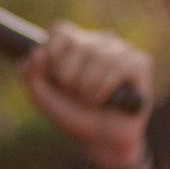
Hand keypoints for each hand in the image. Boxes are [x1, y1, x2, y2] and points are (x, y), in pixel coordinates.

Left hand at [20, 25, 151, 168]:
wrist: (99, 139)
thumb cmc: (71, 113)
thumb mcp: (42, 98)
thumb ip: (29, 75)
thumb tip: (37, 51)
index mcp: (73, 42)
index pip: (60, 30)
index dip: (54, 55)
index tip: (55, 78)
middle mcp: (98, 40)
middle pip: (79, 44)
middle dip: (71, 78)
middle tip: (75, 94)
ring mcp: (121, 50)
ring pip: (100, 57)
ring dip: (89, 87)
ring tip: (90, 100)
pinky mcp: (139, 63)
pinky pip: (121, 67)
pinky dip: (107, 88)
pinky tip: (106, 99)